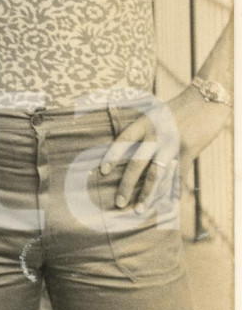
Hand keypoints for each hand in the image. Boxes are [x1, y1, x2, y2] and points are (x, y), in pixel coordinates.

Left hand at [101, 87, 229, 212]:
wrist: (207, 100)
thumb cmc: (177, 107)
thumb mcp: (155, 113)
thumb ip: (142, 131)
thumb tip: (126, 153)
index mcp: (145, 122)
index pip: (124, 140)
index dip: (112, 156)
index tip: (102, 171)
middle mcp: (157, 134)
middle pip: (138, 163)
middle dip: (127, 185)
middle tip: (119, 203)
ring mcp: (173, 144)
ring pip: (157, 174)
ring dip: (148, 194)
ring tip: (139, 210)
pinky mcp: (188, 152)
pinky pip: (178, 176)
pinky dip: (171, 191)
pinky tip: (166, 205)